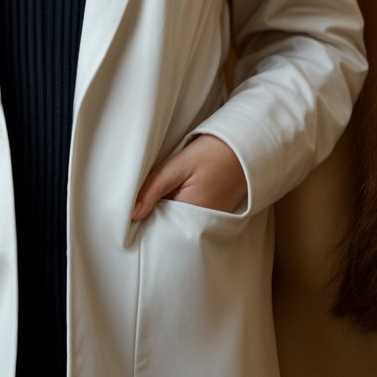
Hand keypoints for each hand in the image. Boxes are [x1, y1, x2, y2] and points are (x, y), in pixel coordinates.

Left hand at [131, 135, 247, 221]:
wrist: (246, 147)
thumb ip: (152, 189)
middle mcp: (204, 226)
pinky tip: (177, 197)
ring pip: (178, 224)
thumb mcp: (177, 166)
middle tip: (144, 201)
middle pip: (168, 229)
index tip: (131, 211)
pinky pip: (190, 220)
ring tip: (164, 196)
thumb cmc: (213, 153)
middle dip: (154, 218)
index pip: (158, 229)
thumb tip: (131, 215)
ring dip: (167, 214)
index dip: (143, 219)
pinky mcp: (215, 217)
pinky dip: (180, 211)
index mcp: (192, 216)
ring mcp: (211, 223)